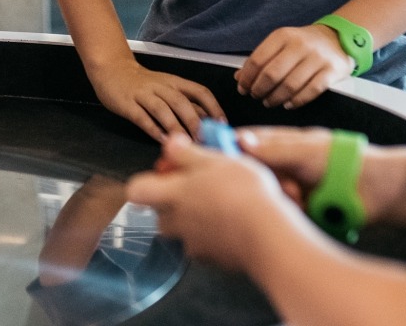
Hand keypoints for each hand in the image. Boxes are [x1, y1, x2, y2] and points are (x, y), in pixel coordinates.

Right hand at [89, 57, 224, 140]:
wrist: (111, 68)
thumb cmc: (142, 82)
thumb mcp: (167, 87)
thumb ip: (185, 102)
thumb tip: (209, 120)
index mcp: (174, 82)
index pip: (199, 91)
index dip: (213, 107)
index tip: (222, 124)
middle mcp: (160, 86)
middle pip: (181, 102)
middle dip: (194, 122)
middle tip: (204, 140)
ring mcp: (143, 94)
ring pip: (162, 109)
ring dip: (175, 126)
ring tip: (185, 142)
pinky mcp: (127, 104)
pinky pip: (142, 117)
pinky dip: (153, 129)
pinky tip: (162, 140)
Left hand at [126, 133, 294, 271]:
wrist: (268, 236)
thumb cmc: (243, 193)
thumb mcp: (217, 161)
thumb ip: (188, 153)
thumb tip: (169, 143)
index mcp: (174, 194)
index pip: (137, 191)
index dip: (145, 183)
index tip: (165, 174)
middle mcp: (178, 222)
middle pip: (159, 215)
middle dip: (171, 204)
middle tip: (198, 190)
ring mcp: (195, 245)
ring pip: (183, 233)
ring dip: (195, 222)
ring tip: (221, 207)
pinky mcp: (214, 261)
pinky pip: (206, 248)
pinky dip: (215, 238)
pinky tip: (236, 226)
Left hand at [236, 24, 352, 108]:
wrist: (338, 38)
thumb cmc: (303, 44)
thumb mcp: (281, 44)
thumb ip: (261, 59)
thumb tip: (239, 77)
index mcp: (283, 36)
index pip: (257, 60)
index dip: (246, 78)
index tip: (242, 88)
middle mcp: (300, 45)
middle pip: (272, 74)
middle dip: (259, 89)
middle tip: (256, 96)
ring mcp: (317, 58)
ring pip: (290, 85)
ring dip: (275, 98)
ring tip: (269, 102)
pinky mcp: (332, 71)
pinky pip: (310, 91)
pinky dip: (296, 101)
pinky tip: (288, 104)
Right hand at [238, 126, 403, 218]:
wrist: (379, 190)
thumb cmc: (343, 160)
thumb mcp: (304, 151)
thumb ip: (272, 149)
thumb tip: (239, 141)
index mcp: (280, 144)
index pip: (246, 143)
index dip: (228, 148)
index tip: (214, 157)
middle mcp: (281, 166)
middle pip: (252, 173)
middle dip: (260, 180)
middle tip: (282, 184)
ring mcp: (288, 188)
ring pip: (265, 194)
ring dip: (278, 198)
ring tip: (299, 197)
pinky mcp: (297, 211)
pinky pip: (280, 213)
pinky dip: (287, 213)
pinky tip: (302, 210)